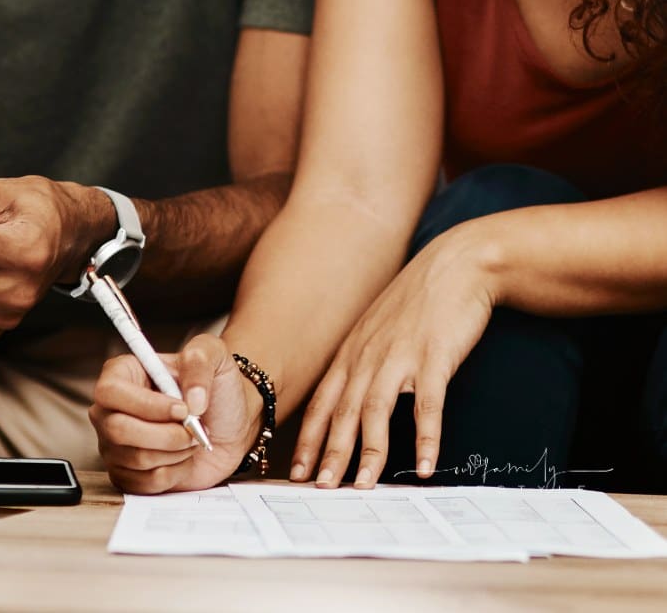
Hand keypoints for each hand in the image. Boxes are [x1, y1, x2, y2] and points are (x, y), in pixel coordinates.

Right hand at [90, 333, 261, 492]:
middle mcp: (111, 409)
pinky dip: (174, 472)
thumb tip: (191, 400)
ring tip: (191, 438)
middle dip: (166, 434)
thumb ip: (199, 361)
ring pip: (135, 458)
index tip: (182, 409)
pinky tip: (182, 457)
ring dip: (175, 452)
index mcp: (123, 373)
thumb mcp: (214, 354)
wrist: (230, 425)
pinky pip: (145, 483)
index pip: (111, 392)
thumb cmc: (216, 386)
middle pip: (118, 430)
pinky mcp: (128, 475)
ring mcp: (115, 445)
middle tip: (193, 428)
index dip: (146, 405)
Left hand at [292, 226, 497, 487]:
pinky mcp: (434, 355)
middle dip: (329, 452)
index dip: (309, 437)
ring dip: (369, 452)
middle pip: (343, 410)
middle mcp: (369, 354)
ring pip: (376, 410)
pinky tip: (427, 465)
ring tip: (364, 486)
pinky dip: (426, 437)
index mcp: (354, 351)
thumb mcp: (379, 328)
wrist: (455, 264)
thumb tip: (352, 398)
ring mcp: (401, 355)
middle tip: (320, 488)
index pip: (323, 400)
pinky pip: (428, 404)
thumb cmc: (418, 301)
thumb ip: (364, 360)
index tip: (298, 470)